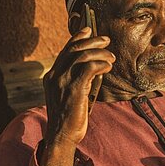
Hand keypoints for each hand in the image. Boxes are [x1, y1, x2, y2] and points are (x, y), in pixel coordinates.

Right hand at [43, 26, 114, 146]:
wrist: (62, 136)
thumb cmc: (69, 118)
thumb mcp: (69, 96)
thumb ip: (76, 81)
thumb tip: (94, 70)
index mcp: (52, 76)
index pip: (65, 50)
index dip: (77, 37)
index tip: (88, 29)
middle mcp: (55, 76)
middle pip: (74, 49)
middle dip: (92, 41)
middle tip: (106, 40)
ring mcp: (63, 82)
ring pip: (82, 56)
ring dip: (100, 54)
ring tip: (111, 57)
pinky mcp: (74, 89)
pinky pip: (89, 68)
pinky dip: (100, 64)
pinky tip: (108, 67)